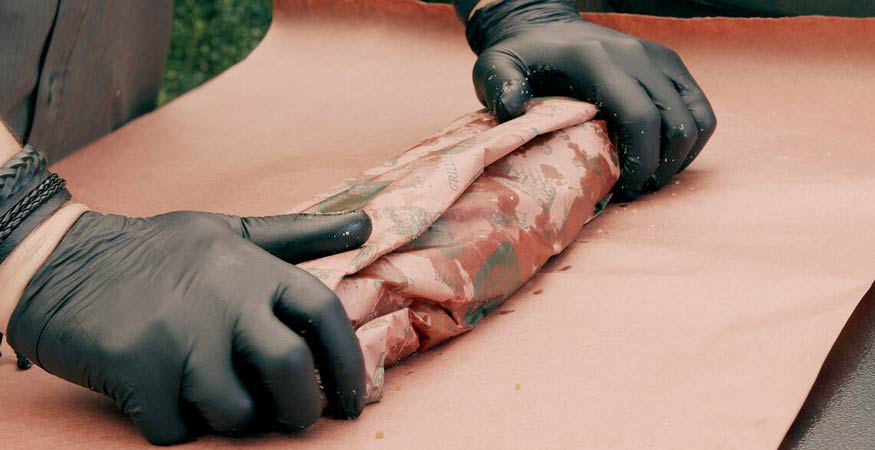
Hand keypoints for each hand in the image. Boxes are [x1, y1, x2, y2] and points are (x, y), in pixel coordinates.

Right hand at [7, 209, 371, 443]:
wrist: (63, 262)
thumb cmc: (160, 252)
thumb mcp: (230, 231)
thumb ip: (299, 235)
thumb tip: (367, 224)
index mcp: (252, 268)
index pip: (324, 315)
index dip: (347, 364)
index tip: (352, 401)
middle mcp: (223, 299)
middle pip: (289, 372)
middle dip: (300, 411)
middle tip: (294, 420)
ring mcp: (177, 334)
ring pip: (234, 411)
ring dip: (234, 421)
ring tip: (220, 402)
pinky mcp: (135, 368)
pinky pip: (177, 429)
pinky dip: (179, 428)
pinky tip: (168, 400)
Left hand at [467, 0, 716, 199]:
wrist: (543, 26)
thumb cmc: (519, 56)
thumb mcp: (496, 66)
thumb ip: (500, 86)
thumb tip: (514, 110)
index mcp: (599, 62)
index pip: (640, 119)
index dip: (640, 164)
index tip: (622, 191)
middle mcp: (638, 57)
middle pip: (676, 125)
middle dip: (660, 170)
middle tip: (634, 192)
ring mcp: (659, 60)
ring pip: (698, 119)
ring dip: (680, 159)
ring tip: (649, 179)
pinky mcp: (670, 65)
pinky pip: (700, 109)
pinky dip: (690, 141)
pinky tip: (662, 159)